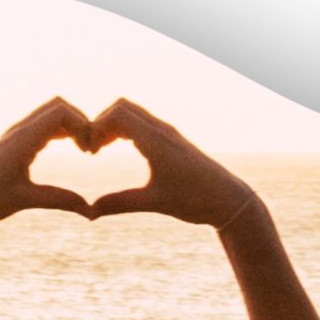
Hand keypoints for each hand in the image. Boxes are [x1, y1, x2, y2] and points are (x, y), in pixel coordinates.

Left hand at [0, 97, 98, 229]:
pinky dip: (62, 131)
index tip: (90, 152)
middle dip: (81, 121)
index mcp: (22, 139)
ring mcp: (16, 135)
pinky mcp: (15, 144)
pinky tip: (70, 150)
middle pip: (58, 106)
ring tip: (85, 150)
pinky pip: (43, 126)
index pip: (60, 112)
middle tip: (91, 149)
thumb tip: (90, 210)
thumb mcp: (25, 200)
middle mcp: (19, 131)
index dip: (83, 126)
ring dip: (72, 125)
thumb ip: (59, 200)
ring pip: (51, 114)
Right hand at [84, 99, 256, 226]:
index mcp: (156, 141)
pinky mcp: (172, 140)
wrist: (229, 200)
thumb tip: (90, 212)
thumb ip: (120, 204)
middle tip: (92, 148)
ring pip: (133, 113)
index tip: (90, 152)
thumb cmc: (195, 201)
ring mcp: (168, 133)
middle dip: (101, 122)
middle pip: (122, 107)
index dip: (96, 128)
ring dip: (114, 124)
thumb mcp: (155, 203)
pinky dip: (127, 128)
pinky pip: (143, 122)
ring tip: (102, 148)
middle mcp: (161, 131)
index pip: (117, 115)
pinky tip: (121, 147)